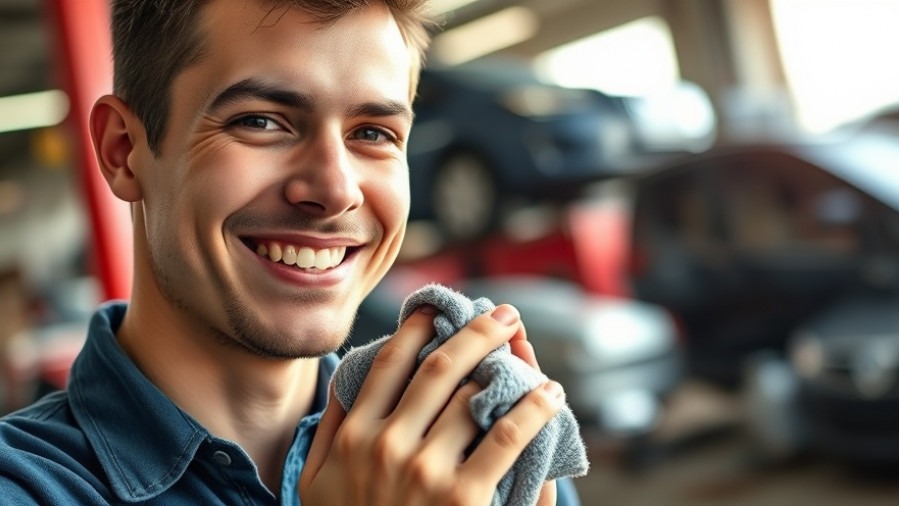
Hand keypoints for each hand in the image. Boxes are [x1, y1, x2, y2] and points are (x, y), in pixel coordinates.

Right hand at [299, 304, 564, 504]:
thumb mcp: (317, 484)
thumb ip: (329, 429)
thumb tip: (343, 377)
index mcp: (353, 436)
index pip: (392, 362)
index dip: (420, 326)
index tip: (440, 308)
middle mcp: (386, 445)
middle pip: (440, 367)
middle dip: (476, 332)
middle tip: (502, 316)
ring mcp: (424, 472)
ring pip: (474, 395)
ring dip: (507, 365)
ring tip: (525, 351)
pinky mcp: (463, 499)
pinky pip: (507, 438)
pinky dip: (533, 409)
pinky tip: (549, 396)